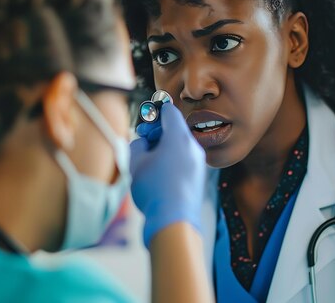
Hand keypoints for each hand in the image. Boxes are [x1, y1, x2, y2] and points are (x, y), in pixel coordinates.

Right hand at [130, 103, 205, 246]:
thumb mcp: (136, 162)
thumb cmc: (154, 190)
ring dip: (163, 147)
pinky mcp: (197, 178)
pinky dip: (171, 160)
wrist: (173, 222)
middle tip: (141, 140)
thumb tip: (143, 144)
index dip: (154, 113)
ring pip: (179, 146)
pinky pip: (183, 160)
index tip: (144, 121)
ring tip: (146, 161)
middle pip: (175, 129)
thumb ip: (138, 144)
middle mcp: (193, 147)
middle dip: (157, 132)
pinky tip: (157, 174)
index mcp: (179, 137)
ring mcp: (198, 163)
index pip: (170, 112)